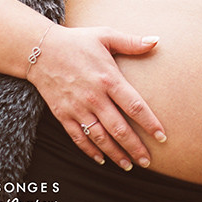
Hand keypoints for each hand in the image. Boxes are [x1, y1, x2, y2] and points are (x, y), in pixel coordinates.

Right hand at [27, 25, 166, 170]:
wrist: (40, 50)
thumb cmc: (77, 41)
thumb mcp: (105, 35)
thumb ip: (132, 42)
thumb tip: (157, 41)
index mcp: (108, 78)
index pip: (134, 106)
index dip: (150, 123)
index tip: (162, 137)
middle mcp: (94, 97)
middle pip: (119, 129)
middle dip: (135, 147)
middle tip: (148, 161)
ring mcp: (78, 108)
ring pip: (100, 138)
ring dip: (116, 154)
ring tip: (129, 166)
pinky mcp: (63, 114)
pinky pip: (78, 138)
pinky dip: (90, 151)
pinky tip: (102, 160)